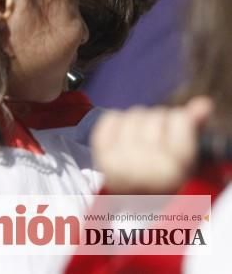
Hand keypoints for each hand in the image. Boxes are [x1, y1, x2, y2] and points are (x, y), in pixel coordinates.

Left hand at [92, 96, 212, 193]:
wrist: (136, 200)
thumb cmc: (166, 174)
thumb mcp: (188, 157)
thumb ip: (194, 128)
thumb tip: (202, 104)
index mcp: (174, 168)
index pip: (179, 119)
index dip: (179, 120)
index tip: (177, 131)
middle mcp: (146, 165)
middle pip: (155, 115)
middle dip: (159, 121)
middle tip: (159, 138)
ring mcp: (120, 160)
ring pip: (134, 114)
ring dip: (139, 121)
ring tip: (143, 139)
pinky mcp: (101, 154)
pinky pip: (110, 118)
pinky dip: (118, 121)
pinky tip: (124, 136)